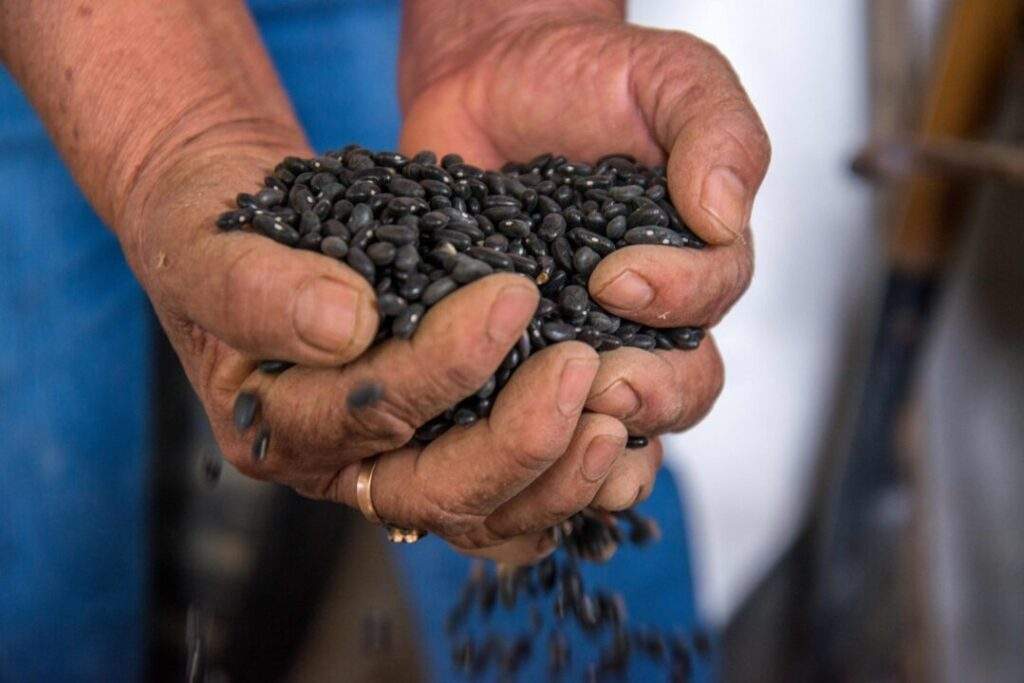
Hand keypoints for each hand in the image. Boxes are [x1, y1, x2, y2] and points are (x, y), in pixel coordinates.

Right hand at [127, 147, 638, 563]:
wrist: (240, 221)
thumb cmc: (214, 233)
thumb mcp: (210, 249)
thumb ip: (260, 290)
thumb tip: (345, 325)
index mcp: (280, 431)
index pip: (369, 418)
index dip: (442, 367)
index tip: (510, 296)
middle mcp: (346, 466)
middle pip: (437, 495)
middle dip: (516, 442)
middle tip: (578, 369)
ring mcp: (404, 462)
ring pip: (488, 516)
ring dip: (557, 478)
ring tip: (616, 417)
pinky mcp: (452, 441)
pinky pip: (519, 492)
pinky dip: (570, 476)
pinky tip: (621, 432)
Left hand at [400, 6, 769, 506]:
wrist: (494, 77)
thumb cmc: (590, 75)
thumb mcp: (670, 79)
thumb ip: (717, 133)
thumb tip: (723, 214)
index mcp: (693, 261)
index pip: (712, 307)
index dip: (677, 302)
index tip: (617, 277)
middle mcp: (643, 316)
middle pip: (679, 389)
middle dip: (649, 394)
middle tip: (599, 378)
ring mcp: (575, 340)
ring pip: (610, 424)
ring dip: (591, 439)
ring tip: (555, 426)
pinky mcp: (507, 352)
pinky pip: (525, 415)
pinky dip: (519, 440)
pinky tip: (492, 438)